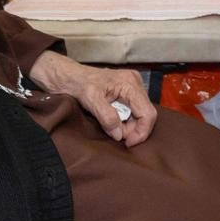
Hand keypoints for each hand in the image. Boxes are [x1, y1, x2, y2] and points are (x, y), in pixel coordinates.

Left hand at [28, 51, 157, 146]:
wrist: (72, 77)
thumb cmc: (80, 84)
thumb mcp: (91, 100)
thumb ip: (107, 117)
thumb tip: (120, 134)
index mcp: (130, 83)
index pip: (147, 113)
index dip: (141, 132)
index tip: (127, 143)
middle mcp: (136, 83)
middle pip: (145, 114)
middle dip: (133, 129)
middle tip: (117, 135)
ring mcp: (134, 86)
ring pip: (141, 113)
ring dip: (129, 125)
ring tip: (113, 127)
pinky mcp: (130, 91)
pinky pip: (135, 110)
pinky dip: (126, 119)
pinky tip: (115, 120)